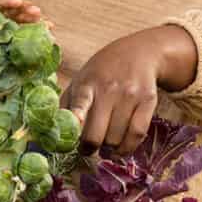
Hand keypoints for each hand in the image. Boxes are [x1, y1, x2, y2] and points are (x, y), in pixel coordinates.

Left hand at [61, 25, 197, 153]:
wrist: (138, 52)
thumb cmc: (102, 72)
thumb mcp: (81, 80)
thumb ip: (67, 105)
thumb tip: (53, 132)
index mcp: (87, 83)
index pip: (80, 102)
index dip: (76, 117)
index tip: (73, 130)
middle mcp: (109, 88)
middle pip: (96, 133)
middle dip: (89, 148)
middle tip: (87, 149)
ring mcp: (130, 95)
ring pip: (116, 139)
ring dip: (108, 149)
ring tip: (105, 145)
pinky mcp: (148, 101)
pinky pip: (137, 134)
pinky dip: (127, 148)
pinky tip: (120, 149)